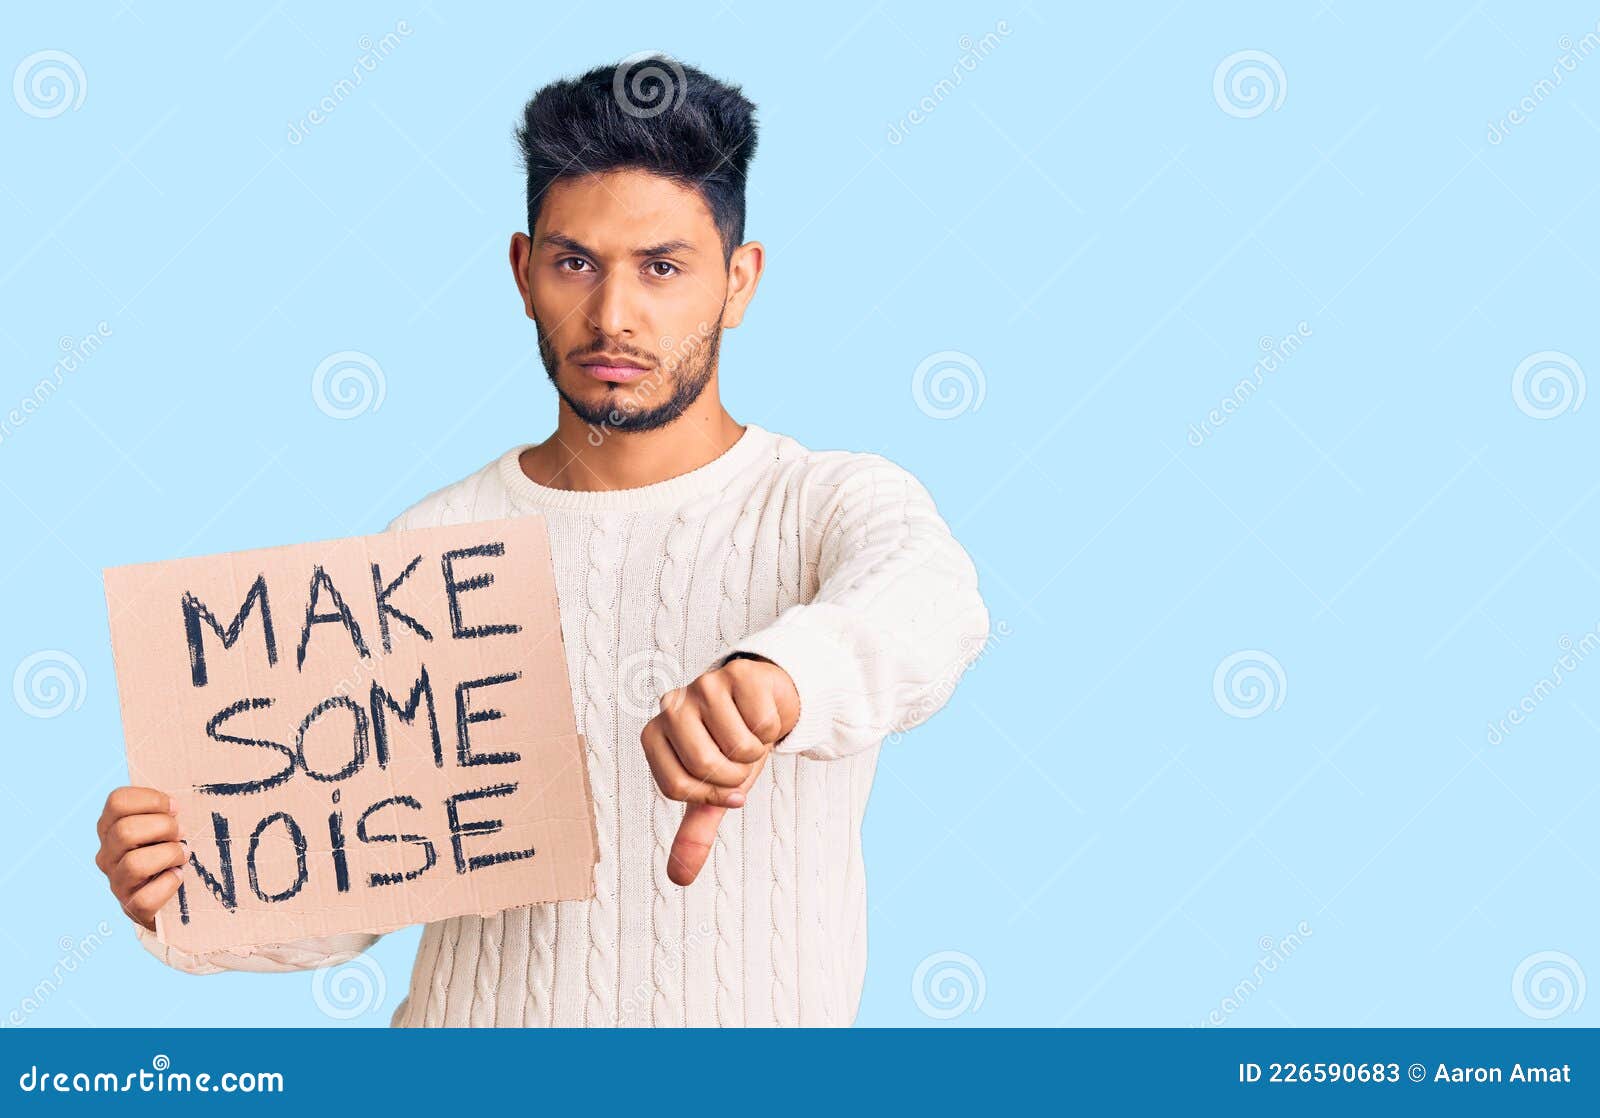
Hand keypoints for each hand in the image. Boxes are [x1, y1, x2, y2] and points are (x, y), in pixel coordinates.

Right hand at [95, 786, 183, 930]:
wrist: (168, 897)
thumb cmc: (168, 850)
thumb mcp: (161, 826)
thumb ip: (162, 810)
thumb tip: (177, 804)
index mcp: (110, 827)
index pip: (117, 801)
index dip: (151, 799)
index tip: (174, 807)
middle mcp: (107, 854)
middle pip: (125, 830)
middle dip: (163, 827)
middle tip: (181, 833)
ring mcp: (117, 882)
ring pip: (135, 863)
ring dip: (169, 854)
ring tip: (183, 854)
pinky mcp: (131, 907)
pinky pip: (146, 897)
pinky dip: (169, 884)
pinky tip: (178, 877)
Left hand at [640, 654, 798, 885]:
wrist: (766, 705)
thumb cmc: (731, 748)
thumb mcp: (714, 793)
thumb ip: (694, 833)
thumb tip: (678, 878)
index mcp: (654, 736)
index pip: (677, 787)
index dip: (710, 795)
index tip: (721, 783)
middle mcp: (671, 707)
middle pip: (705, 766)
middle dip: (735, 775)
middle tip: (738, 758)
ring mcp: (702, 685)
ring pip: (739, 746)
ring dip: (756, 751)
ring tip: (749, 735)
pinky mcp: (736, 674)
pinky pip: (763, 722)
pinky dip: (772, 728)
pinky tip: (762, 715)